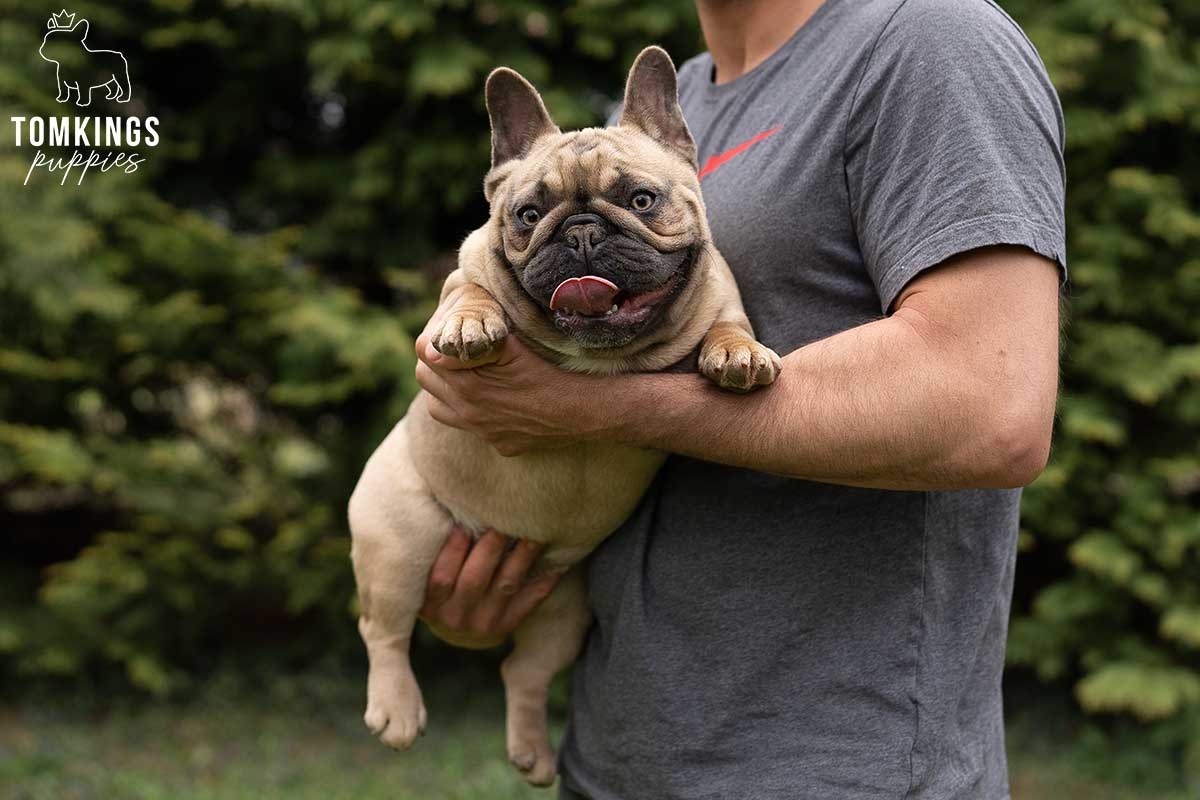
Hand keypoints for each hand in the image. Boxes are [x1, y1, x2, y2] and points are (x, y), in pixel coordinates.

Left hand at [414, 325, 618, 456]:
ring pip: (439, 410)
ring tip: (462, 378)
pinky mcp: (501, 444)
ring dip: (444, 392)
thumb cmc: (549, 372)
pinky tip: (493, 402)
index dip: (431, 342)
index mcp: (468, 385)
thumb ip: (473, 346)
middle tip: (450, 353)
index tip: (442, 335)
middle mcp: (469, 413)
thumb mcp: (511, 349)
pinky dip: (474, 414)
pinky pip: (473, 429)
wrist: (581, 411)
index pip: (425, 359)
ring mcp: (484, 432)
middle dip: (434, 365)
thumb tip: (435, 346)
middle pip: (427, 384)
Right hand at [419, 528, 564, 647]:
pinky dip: (543, 582)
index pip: (441, 576)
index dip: (453, 549)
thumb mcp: (428, 573)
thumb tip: (451, 506)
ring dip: (522, 557)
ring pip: (506, 585)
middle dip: (492, 546)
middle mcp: (454, 616)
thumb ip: (435, 551)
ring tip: (535, 532)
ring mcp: (481, 623)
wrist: (457, 624)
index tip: (465, 522)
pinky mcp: (505, 625)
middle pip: (475, 579)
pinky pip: (528, 603)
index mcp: (430, 603)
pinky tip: (558, 563)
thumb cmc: (443, 583)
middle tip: (507, 517)